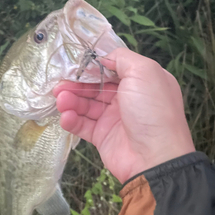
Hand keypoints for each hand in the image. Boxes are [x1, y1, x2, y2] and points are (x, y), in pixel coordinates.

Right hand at [53, 48, 194, 183]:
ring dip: (71, 101)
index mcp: (141, 81)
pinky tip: (66, 117)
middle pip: (96, 86)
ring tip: (60, 101)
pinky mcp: (103, 137)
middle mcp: (128, 98)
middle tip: (59, 86)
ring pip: (87, 105)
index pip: (112, 69)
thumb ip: (122, 58)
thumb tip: (102, 58)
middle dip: (76, 85)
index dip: (93, 67)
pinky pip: (83, 125)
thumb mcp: (144, 71)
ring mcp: (115, 118)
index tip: (76, 67)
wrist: (155, 157)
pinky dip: (72, 120)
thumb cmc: (152, 109)